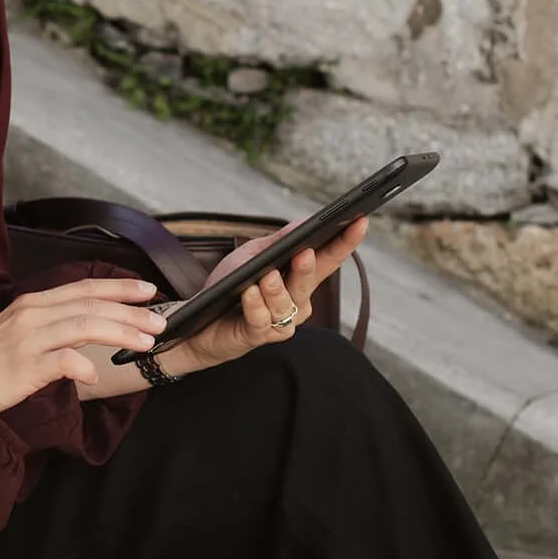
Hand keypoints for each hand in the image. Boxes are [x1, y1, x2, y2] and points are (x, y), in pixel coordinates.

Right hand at [0, 276, 160, 413]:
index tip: (148, 291)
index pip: (83, 288)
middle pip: (90, 305)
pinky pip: (62, 362)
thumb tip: (92, 326)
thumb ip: (54, 324)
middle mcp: (32, 315)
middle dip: (130, 312)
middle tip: (158, 322)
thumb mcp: (21, 330)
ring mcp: (28, 340)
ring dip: (120, 333)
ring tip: (145, 343)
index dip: (118, 287)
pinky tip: (95, 375)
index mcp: (34, 303)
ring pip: (83, 327)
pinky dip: (83, 366)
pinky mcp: (24, 367)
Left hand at [165, 214, 369, 376]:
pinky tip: (249, 292)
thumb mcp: (250, 256)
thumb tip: (304, 222)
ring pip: (285, 305)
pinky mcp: (257, 337)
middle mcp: (296, 303)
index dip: (345, 242)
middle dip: (308, 268)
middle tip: (304, 252)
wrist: (198, 321)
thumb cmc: (228, 287)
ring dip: (275, 289)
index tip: (360, 221)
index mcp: (299, 280)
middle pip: (308, 283)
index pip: (327, 259)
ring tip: (266, 276)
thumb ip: (277, 242)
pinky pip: (261, 321)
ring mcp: (279, 323)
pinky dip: (254, 305)